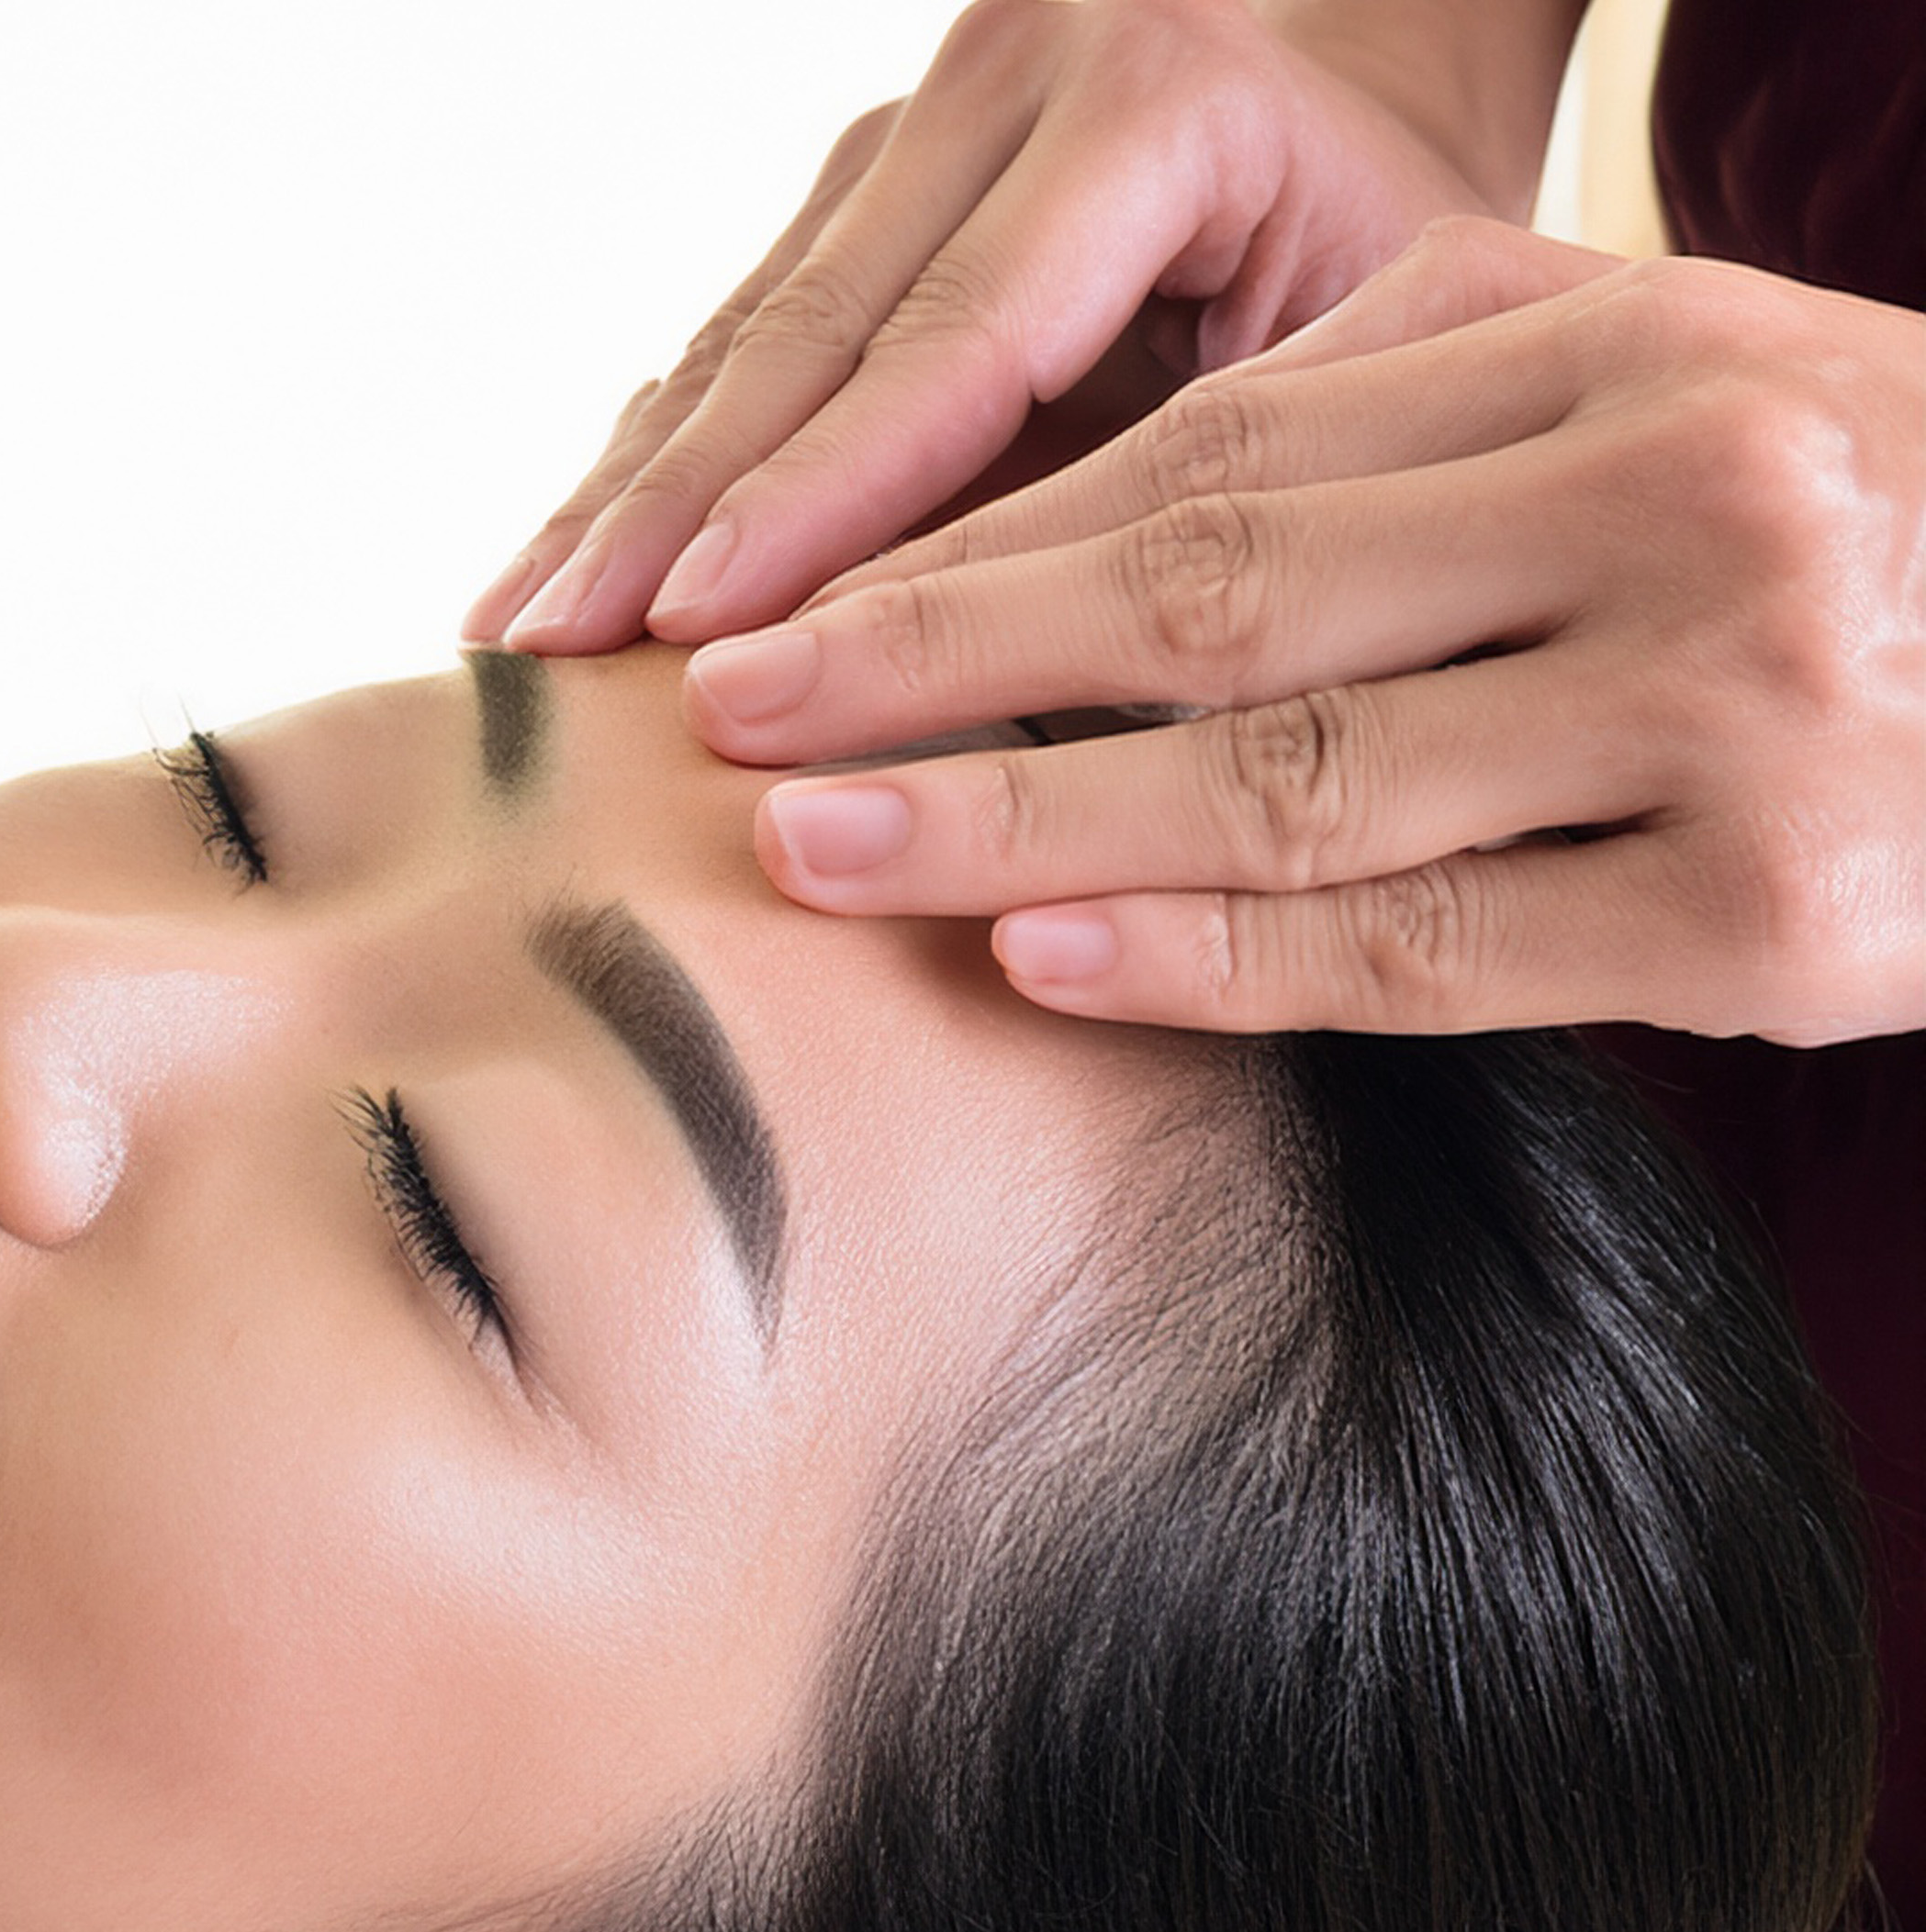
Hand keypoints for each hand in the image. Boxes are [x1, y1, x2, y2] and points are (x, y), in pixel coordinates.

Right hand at [462, 0, 1502, 655]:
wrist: (1381, 86)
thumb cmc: (1396, 261)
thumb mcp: (1367, 354)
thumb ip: (1210, 491)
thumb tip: (1035, 716)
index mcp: (1151, 106)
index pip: (952, 345)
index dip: (816, 504)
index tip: (698, 637)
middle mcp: (1002, 80)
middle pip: (803, 336)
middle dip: (665, 518)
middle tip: (548, 659)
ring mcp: (909, 121)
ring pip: (738, 335)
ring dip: (617, 500)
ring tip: (508, 637)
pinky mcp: (854, 178)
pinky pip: (730, 336)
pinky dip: (642, 467)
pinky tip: (553, 566)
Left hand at [683, 218, 1925, 1043]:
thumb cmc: (1865, 520)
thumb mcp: (1671, 384)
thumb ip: (1411, 411)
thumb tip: (1085, 496)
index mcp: (1630, 359)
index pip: (1220, 464)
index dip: (973, 550)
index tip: (786, 613)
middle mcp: (1681, 515)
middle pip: (1217, 605)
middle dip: (942, 673)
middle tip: (732, 729)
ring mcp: (1731, 720)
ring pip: (1294, 786)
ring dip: (1022, 826)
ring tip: (822, 857)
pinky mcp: (1769, 919)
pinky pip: (1429, 948)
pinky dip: (1220, 961)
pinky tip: (1041, 960)